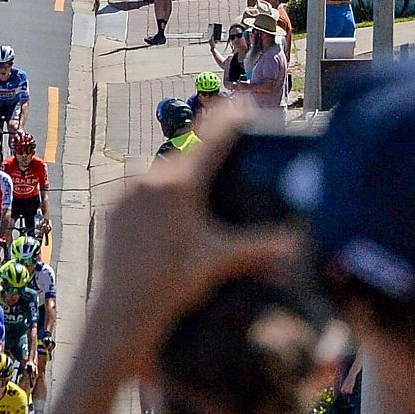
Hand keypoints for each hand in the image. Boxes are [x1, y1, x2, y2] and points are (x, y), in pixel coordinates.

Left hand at [91, 105, 301, 366]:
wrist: (121, 311)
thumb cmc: (172, 286)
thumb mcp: (220, 261)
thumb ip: (263, 246)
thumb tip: (303, 241)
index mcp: (178, 184)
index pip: (211, 138)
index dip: (230, 117)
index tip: (244, 102)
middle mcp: (148, 179)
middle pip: (186, 153)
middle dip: (208, 150)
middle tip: (230, 149)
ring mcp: (125, 192)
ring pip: (161, 171)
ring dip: (181, 174)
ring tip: (201, 186)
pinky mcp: (111, 208)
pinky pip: (140, 189)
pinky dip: (158, 192)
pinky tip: (171, 208)